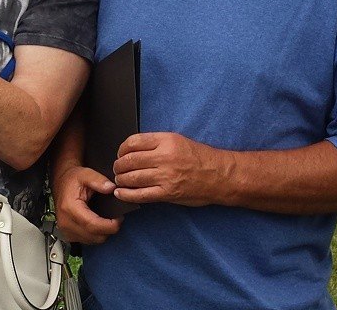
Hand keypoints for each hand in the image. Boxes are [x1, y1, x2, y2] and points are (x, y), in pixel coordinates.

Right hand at [53, 165, 122, 243]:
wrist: (61, 182)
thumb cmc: (72, 179)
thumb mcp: (86, 174)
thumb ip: (99, 180)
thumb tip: (111, 188)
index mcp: (70, 208)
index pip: (93, 225)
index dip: (109, 225)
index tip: (119, 218)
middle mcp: (66, 222)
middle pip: (94, 236)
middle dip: (109, 229)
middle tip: (115, 218)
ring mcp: (65, 230)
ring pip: (92, 241)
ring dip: (102, 233)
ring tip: (107, 219)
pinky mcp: (67, 235)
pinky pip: (87, 241)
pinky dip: (95, 234)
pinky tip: (97, 223)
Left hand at [113, 132, 228, 205]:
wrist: (219, 175)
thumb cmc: (199, 157)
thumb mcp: (177, 140)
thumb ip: (156, 143)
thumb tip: (133, 149)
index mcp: (166, 141)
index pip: (134, 142)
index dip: (122, 148)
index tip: (120, 153)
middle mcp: (164, 157)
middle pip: (130, 160)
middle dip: (118, 165)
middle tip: (117, 168)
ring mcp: (165, 176)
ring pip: (132, 177)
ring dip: (121, 179)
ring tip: (119, 180)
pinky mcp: (167, 193)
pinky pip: (141, 195)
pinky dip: (127, 194)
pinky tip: (121, 193)